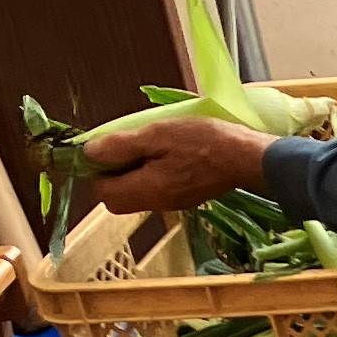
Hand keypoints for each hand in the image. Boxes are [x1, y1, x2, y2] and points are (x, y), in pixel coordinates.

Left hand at [86, 118, 274, 214]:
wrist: (248, 158)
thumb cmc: (205, 142)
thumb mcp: (159, 134)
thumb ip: (121, 145)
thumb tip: (87, 152)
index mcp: (145, 189)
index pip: (101, 190)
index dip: (97, 169)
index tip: (111, 147)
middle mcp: (154, 203)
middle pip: (116, 197)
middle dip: (114, 173)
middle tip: (130, 146)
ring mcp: (171, 203)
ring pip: (136, 193)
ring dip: (134, 172)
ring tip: (152, 147)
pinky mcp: (184, 198)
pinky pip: (156, 190)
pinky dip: (152, 175)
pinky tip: (170, 156)